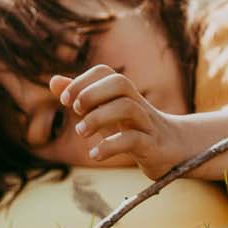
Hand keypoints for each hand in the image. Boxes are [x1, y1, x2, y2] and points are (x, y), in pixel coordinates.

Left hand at [48, 66, 194, 177]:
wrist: (174, 151)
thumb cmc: (134, 129)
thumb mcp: (106, 112)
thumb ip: (82, 97)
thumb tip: (54, 81)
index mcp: (124, 94)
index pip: (105, 72)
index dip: (82, 81)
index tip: (65, 100)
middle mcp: (138, 103)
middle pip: (120, 82)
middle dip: (91, 94)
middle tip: (76, 112)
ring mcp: (147, 124)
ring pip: (127, 107)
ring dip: (97, 118)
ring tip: (81, 132)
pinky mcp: (153, 146)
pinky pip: (134, 140)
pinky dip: (110, 146)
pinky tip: (95, 155)